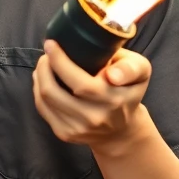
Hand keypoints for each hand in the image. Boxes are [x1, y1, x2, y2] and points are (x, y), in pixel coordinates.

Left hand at [32, 41, 151, 154]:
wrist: (121, 130)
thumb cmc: (128, 91)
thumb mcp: (140, 72)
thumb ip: (130, 68)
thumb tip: (111, 75)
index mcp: (113, 100)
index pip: (81, 84)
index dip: (60, 63)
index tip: (51, 44)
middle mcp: (95, 117)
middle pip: (53, 91)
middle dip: (44, 66)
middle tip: (47, 51)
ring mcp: (78, 128)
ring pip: (45, 99)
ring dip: (39, 76)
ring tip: (44, 63)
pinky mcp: (65, 134)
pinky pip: (42, 108)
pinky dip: (38, 90)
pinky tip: (42, 79)